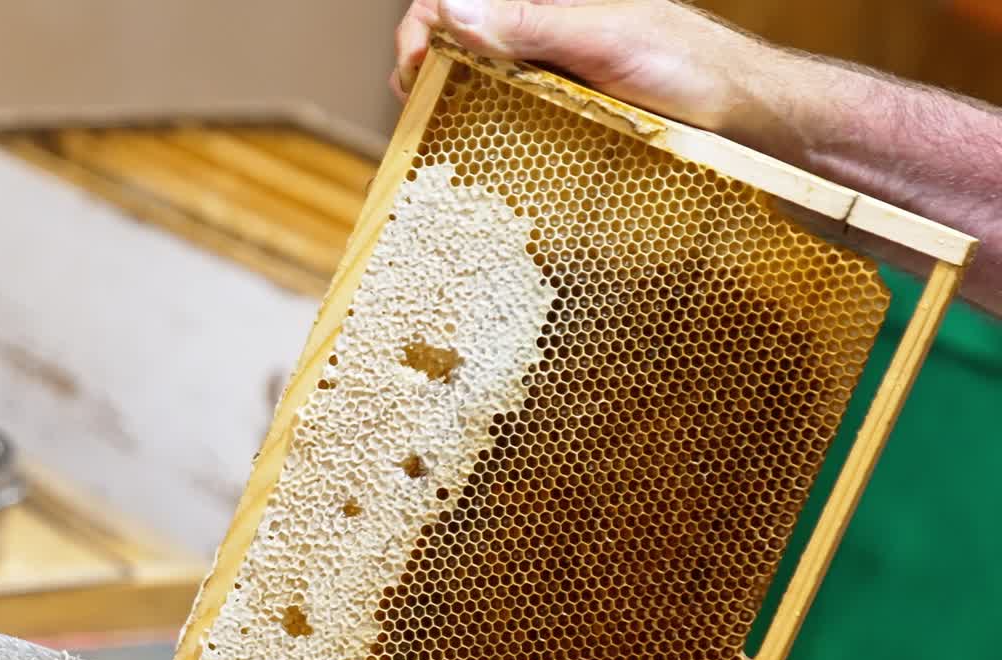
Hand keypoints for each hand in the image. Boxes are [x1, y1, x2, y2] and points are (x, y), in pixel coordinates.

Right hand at [393, 0, 786, 141]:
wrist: (740, 118)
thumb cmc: (687, 67)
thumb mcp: (604, 39)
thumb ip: (532, 23)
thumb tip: (451, 11)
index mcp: (548, 4)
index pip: (461, 2)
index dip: (424, 25)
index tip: (413, 65)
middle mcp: (542, 36)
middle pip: (459, 40)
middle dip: (424, 65)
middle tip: (414, 103)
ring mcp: (549, 79)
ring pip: (476, 81)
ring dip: (445, 100)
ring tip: (433, 128)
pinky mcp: (562, 120)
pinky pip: (507, 120)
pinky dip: (479, 133)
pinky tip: (472, 150)